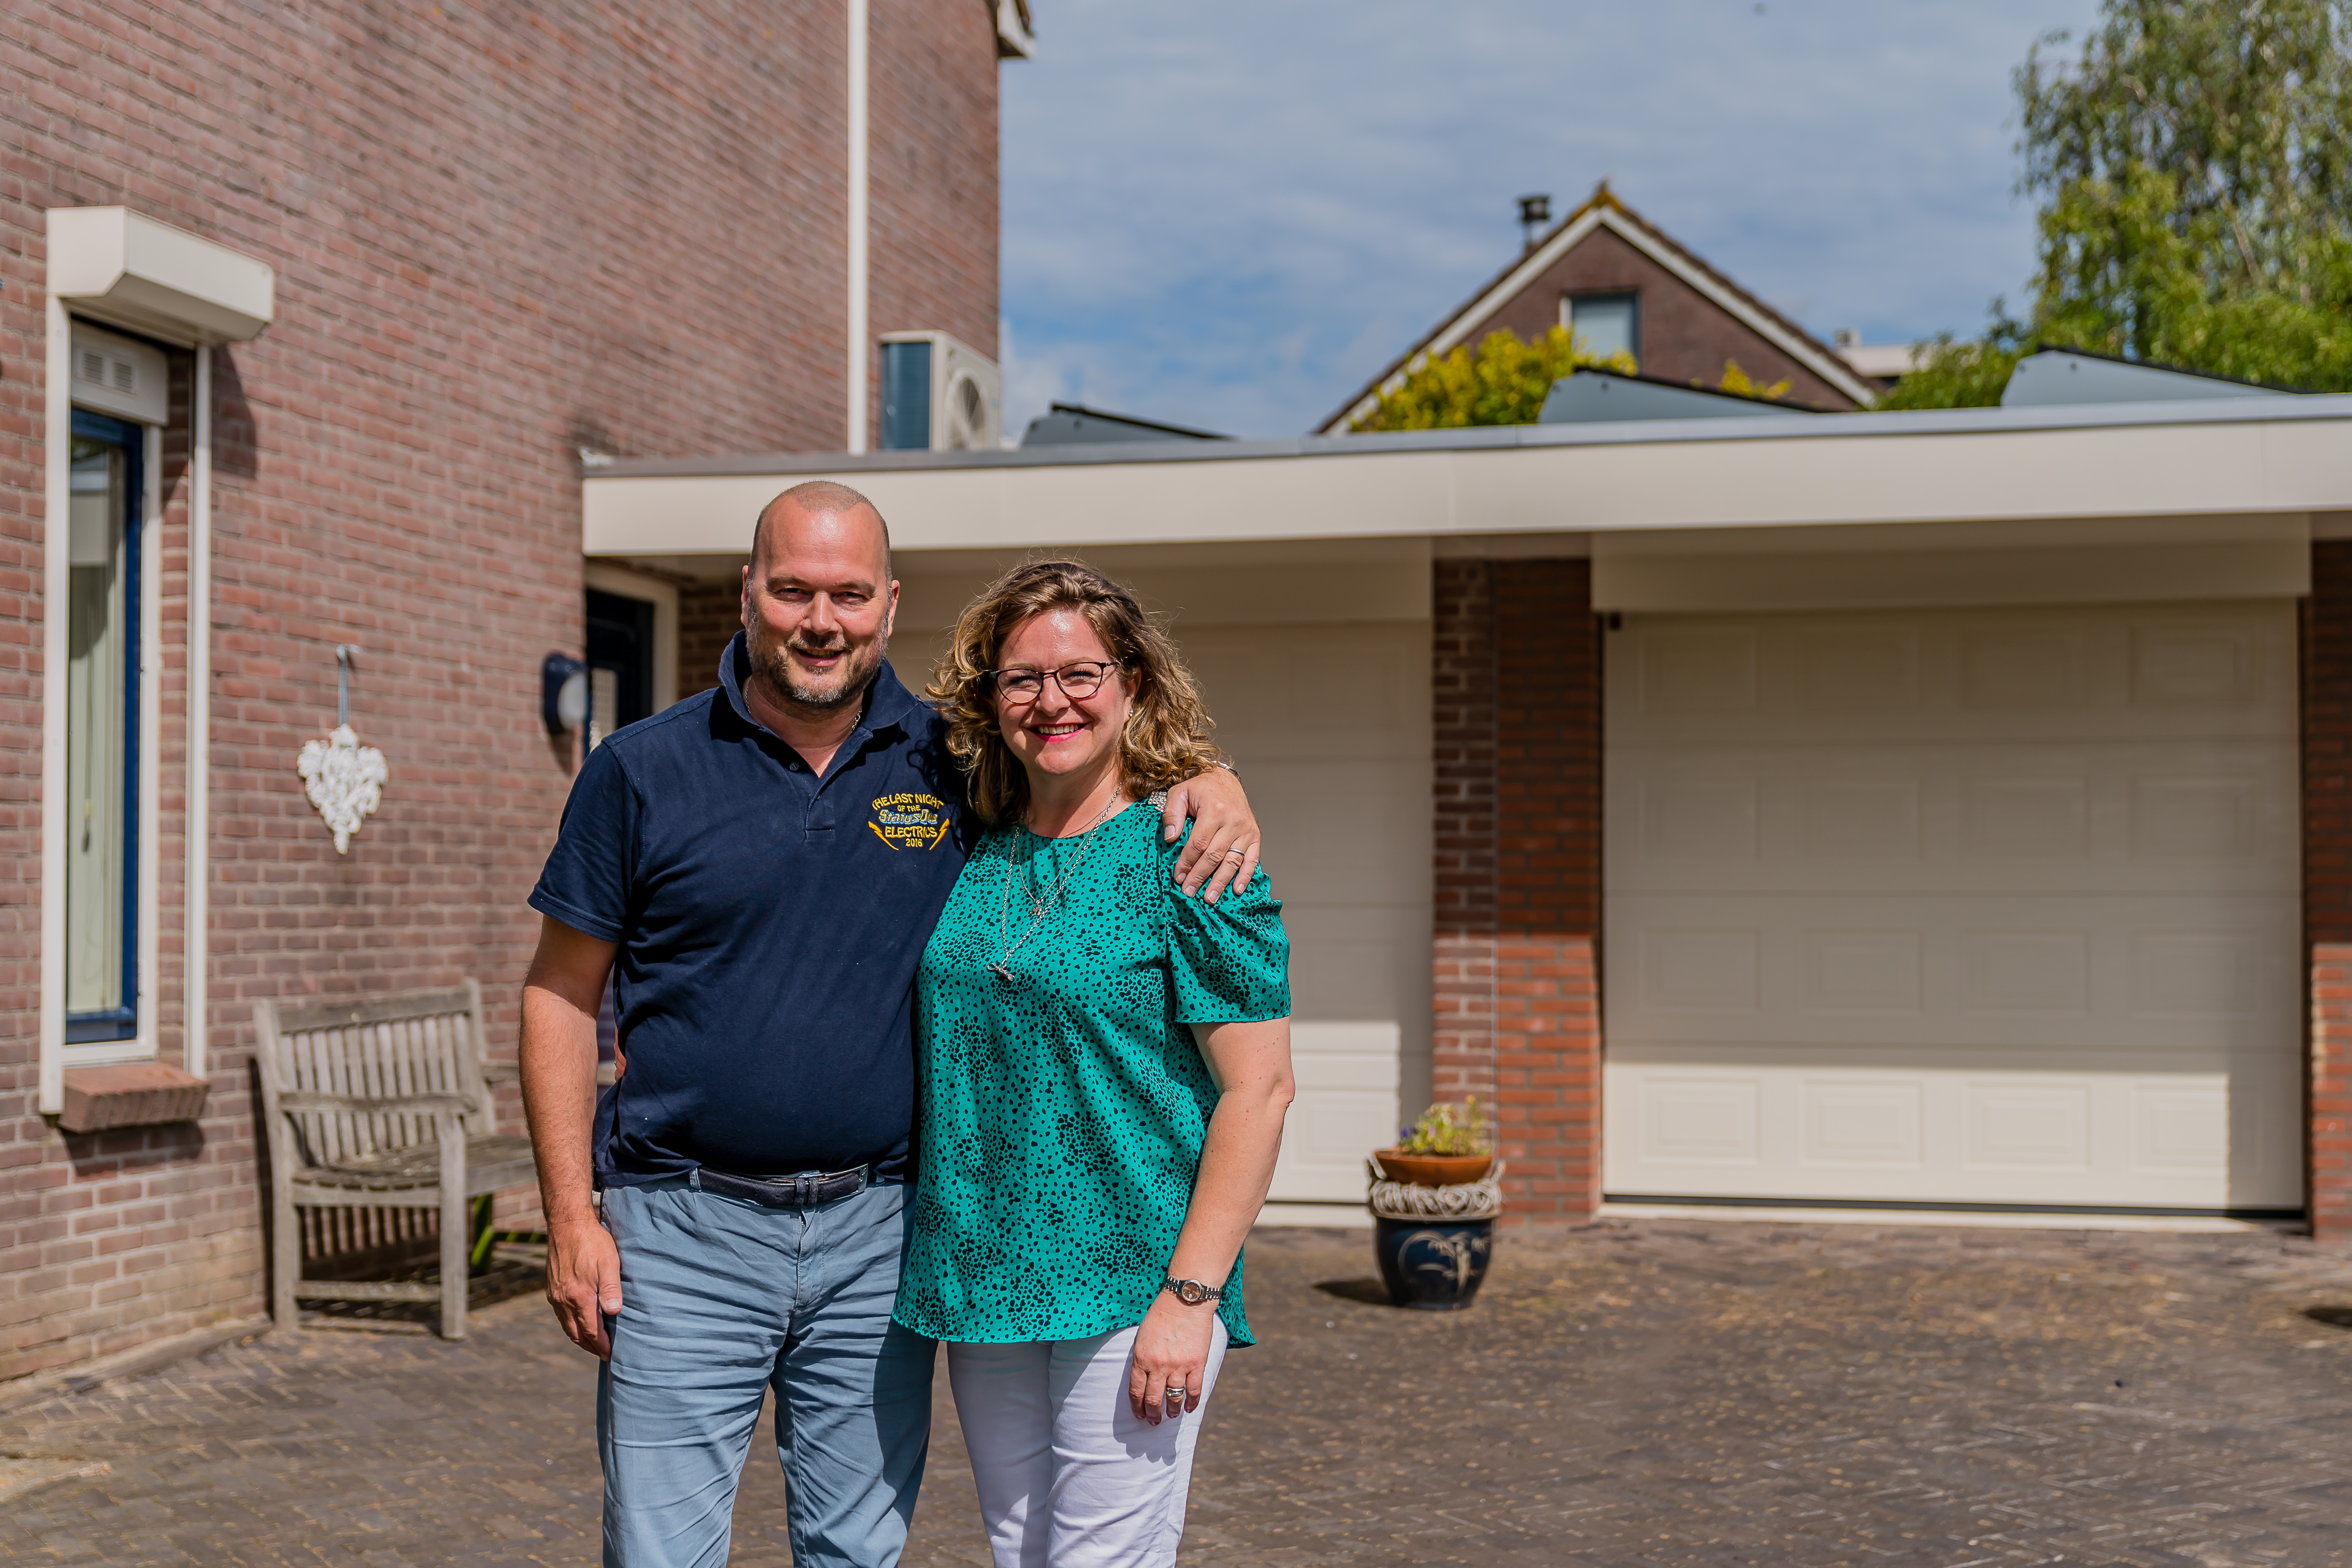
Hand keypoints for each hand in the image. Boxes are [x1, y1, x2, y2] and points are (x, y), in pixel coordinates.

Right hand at [546, 1217, 622, 1359]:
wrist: (567, 1224)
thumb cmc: (592, 1242)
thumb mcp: (609, 1262)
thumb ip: (611, 1289)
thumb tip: (614, 1313)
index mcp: (579, 1297)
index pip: (591, 1331)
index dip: (602, 1345)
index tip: (611, 1354)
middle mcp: (563, 1301)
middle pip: (577, 1334)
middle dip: (590, 1347)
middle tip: (603, 1354)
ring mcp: (555, 1296)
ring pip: (566, 1326)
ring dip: (579, 1338)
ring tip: (592, 1344)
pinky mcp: (551, 1288)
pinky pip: (560, 1315)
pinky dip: (570, 1325)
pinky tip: (578, 1322)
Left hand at [1127, 1292, 1216, 1424]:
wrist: (1185, 1300)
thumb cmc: (1161, 1315)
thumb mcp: (1142, 1336)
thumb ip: (1142, 1358)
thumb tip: (1142, 1379)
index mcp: (1141, 1358)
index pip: (1136, 1391)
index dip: (1137, 1407)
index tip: (1139, 1415)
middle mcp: (1158, 1365)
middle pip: (1153, 1399)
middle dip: (1152, 1414)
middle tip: (1153, 1422)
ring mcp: (1179, 1366)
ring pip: (1173, 1398)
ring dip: (1171, 1411)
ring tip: (1171, 1416)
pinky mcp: (1197, 1364)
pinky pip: (1194, 1390)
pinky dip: (1192, 1403)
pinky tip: (1189, 1408)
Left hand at [1163, 768, 1259, 902]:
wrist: (1225, 780)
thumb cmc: (1200, 788)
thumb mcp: (1180, 792)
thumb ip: (1172, 813)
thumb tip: (1170, 838)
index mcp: (1214, 810)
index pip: (1198, 843)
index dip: (1187, 862)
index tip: (1177, 877)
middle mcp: (1233, 821)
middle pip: (1214, 855)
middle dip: (1200, 876)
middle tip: (1189, 892)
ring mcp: (1246, 829)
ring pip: (1232, 860)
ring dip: (1221, 882)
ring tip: (1210, 898)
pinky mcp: (1255, 836)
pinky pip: (1252, 859)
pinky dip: (1245, 876)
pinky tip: (1237, 890)